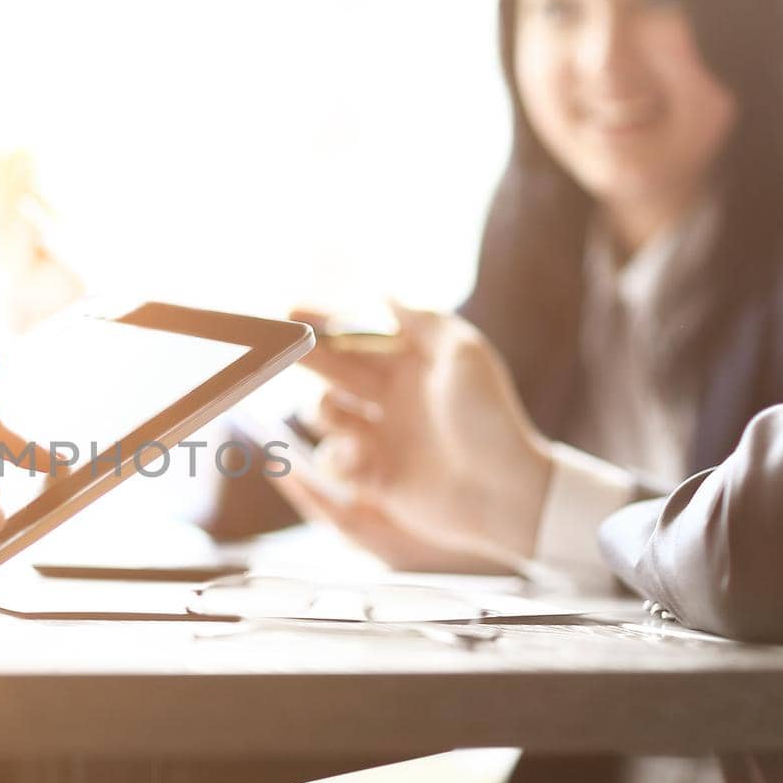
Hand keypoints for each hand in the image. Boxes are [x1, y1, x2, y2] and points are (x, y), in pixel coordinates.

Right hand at [292, 304, 552, 568]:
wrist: (505, 490)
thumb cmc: (489, 419)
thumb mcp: (463, 353)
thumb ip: (421, 318)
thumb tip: (382, 291)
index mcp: (413, 365)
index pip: (359, 337)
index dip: (324, 322)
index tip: (291, 309)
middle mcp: (393, 398)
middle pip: (335, 370)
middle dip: (307, 357)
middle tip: (278, 347)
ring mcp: (382, 437)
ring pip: (325, 415)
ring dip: (321, 411)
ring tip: (335, 414)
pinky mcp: (376, 477)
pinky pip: (336, 461)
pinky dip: (338, 456)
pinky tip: (358, 455)